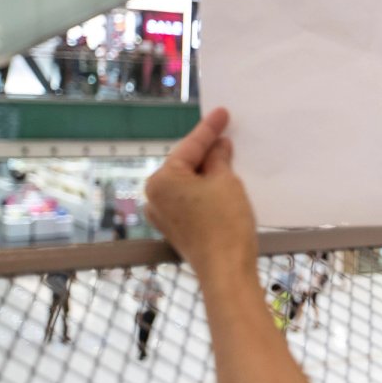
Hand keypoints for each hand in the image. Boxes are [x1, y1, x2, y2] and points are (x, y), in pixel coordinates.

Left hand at [145, 109, 256, 282]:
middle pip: (185, 165)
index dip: (210, 128)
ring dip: (206, 172)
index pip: (190, 146)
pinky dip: (204, 191)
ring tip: (228, 159)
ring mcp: (162, 215)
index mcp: (161, 179)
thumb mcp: (226, 182)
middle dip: (206, 152)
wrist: (226, 271)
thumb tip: (218, 147)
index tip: (222, 112)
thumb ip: (219, 159)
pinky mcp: (174, 230)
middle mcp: (154, 196)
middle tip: (227, 136)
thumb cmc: (225, 222)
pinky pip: (189, 200)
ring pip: (187, 183)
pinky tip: (221, 186)